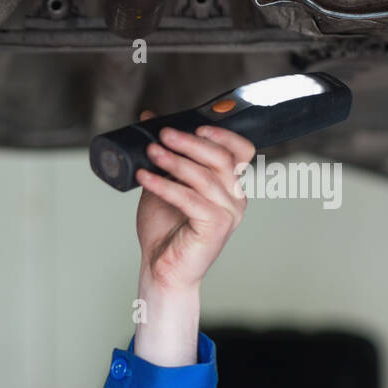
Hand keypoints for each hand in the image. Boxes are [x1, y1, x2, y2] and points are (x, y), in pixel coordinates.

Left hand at [134, 109, 252, 291]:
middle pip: (222, 158)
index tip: (195, 125)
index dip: (223, 135)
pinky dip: (165, 185)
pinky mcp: (216, 227)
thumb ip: (162, 153)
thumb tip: (149, 118)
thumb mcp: (162, 181)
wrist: (160, 268)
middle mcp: (235, 197)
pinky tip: (145, 177)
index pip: (241, 151)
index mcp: (229, 184)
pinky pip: (190, 198)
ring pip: (205, 177)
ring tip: (150, 153)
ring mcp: (229, 213)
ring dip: (174, 161)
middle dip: (190, 142)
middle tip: (163, 134)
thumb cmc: (164, 230)